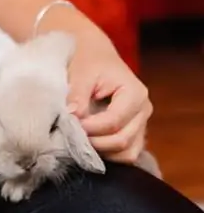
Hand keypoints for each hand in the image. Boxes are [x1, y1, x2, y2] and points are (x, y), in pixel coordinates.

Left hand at [66, 29, 152, 163]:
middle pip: (122, 141)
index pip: (113, 122)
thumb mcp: (81, 73)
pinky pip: (124, 155)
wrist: (95, 57)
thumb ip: (77, 95)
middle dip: (93, 142)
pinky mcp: (133, 134)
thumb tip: (72, 117)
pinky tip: (88, 142)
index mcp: (135, 94)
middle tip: (71, 134)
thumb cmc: (89, 61)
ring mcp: (141, 125)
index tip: (69, 123)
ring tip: (79, 138)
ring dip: (100, 151)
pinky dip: (106, 154)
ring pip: (126, 154)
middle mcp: (143, 111)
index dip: (89, 128)